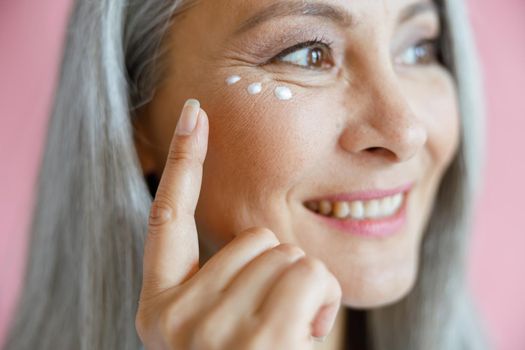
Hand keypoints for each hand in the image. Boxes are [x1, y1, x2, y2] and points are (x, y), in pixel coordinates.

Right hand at [135, 99, 341, 348]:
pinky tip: (305, 334)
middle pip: (254, 235)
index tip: (193, 112)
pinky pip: (311, 273)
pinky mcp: (259, 336)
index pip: (166, 218)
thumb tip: (260, 241)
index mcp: (160, 309)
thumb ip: (223, 284)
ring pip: (286, 252)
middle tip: (276, 321)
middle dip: (278, 268)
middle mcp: (175, 318)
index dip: (182, 161)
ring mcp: (212, 328)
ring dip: (303, 288)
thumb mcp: (221, 330)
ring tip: (289, 334)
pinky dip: (324, 299)